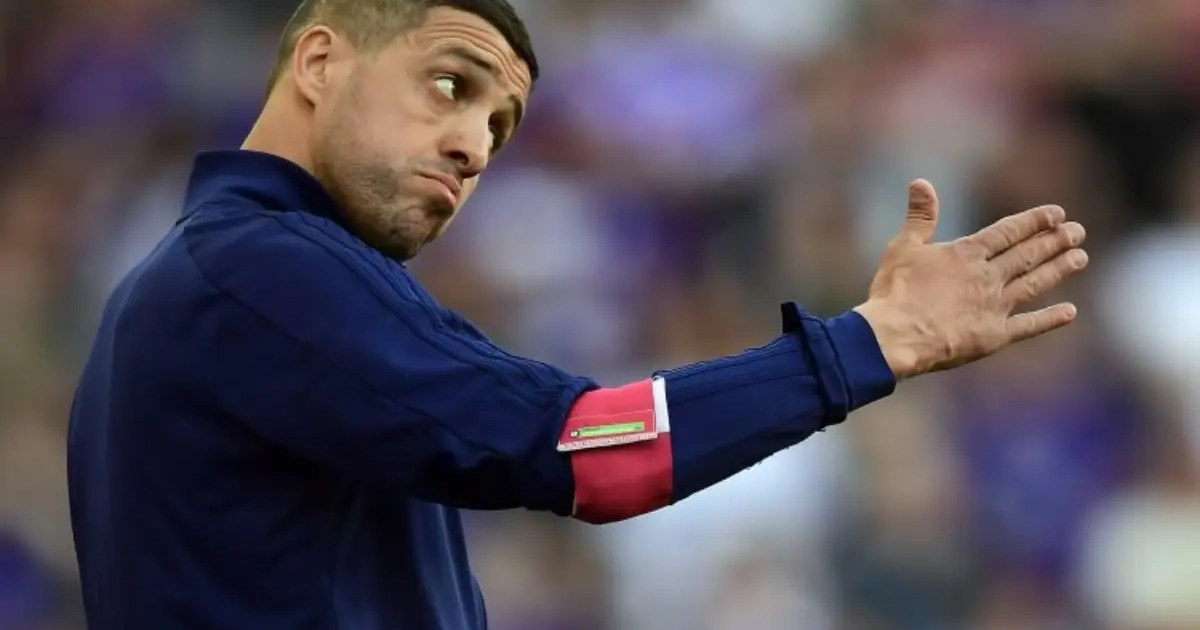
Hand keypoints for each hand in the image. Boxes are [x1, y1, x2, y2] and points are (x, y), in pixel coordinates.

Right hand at [853, 179, 1088, 378]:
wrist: (897, 337)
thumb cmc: (895, 291)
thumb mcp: (903, 248)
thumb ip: (920, 217)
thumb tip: (921, 182)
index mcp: (967, 254)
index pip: (1008, 231)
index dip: (1034, 221)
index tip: (1057, 213)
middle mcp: (987, 277)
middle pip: (1028, 254)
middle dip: (1054, 241)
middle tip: (1078, 231)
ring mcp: (994, 306)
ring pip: (1034, 283)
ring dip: (1058, 269)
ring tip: (1080, 258)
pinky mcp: (994, 336)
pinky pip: (1028, 325)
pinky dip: (1049, 318)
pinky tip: (1070, 311)